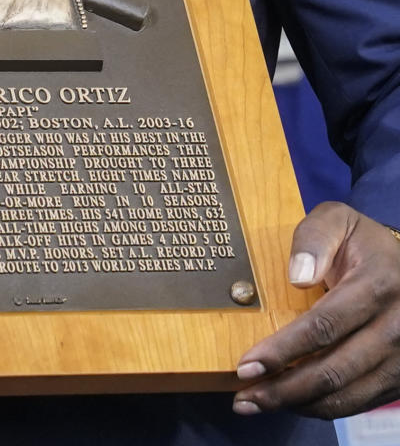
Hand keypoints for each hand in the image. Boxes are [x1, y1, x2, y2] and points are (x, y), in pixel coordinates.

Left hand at [234, 201, 399, 419]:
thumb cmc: (359, 241)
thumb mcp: (337, 220)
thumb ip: (313, 238)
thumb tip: (297, 278)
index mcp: (377, 284)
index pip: (324, 326)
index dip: (283, 349)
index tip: (247, 363)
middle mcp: (395, 327)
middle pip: (333, 370)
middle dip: (283, 388)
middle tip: (243, 395)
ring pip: (345, 394)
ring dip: (297, 404)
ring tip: (256, 402)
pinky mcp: (399, 376)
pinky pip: (358, 401)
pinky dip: (321, 407)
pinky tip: (291, 401)